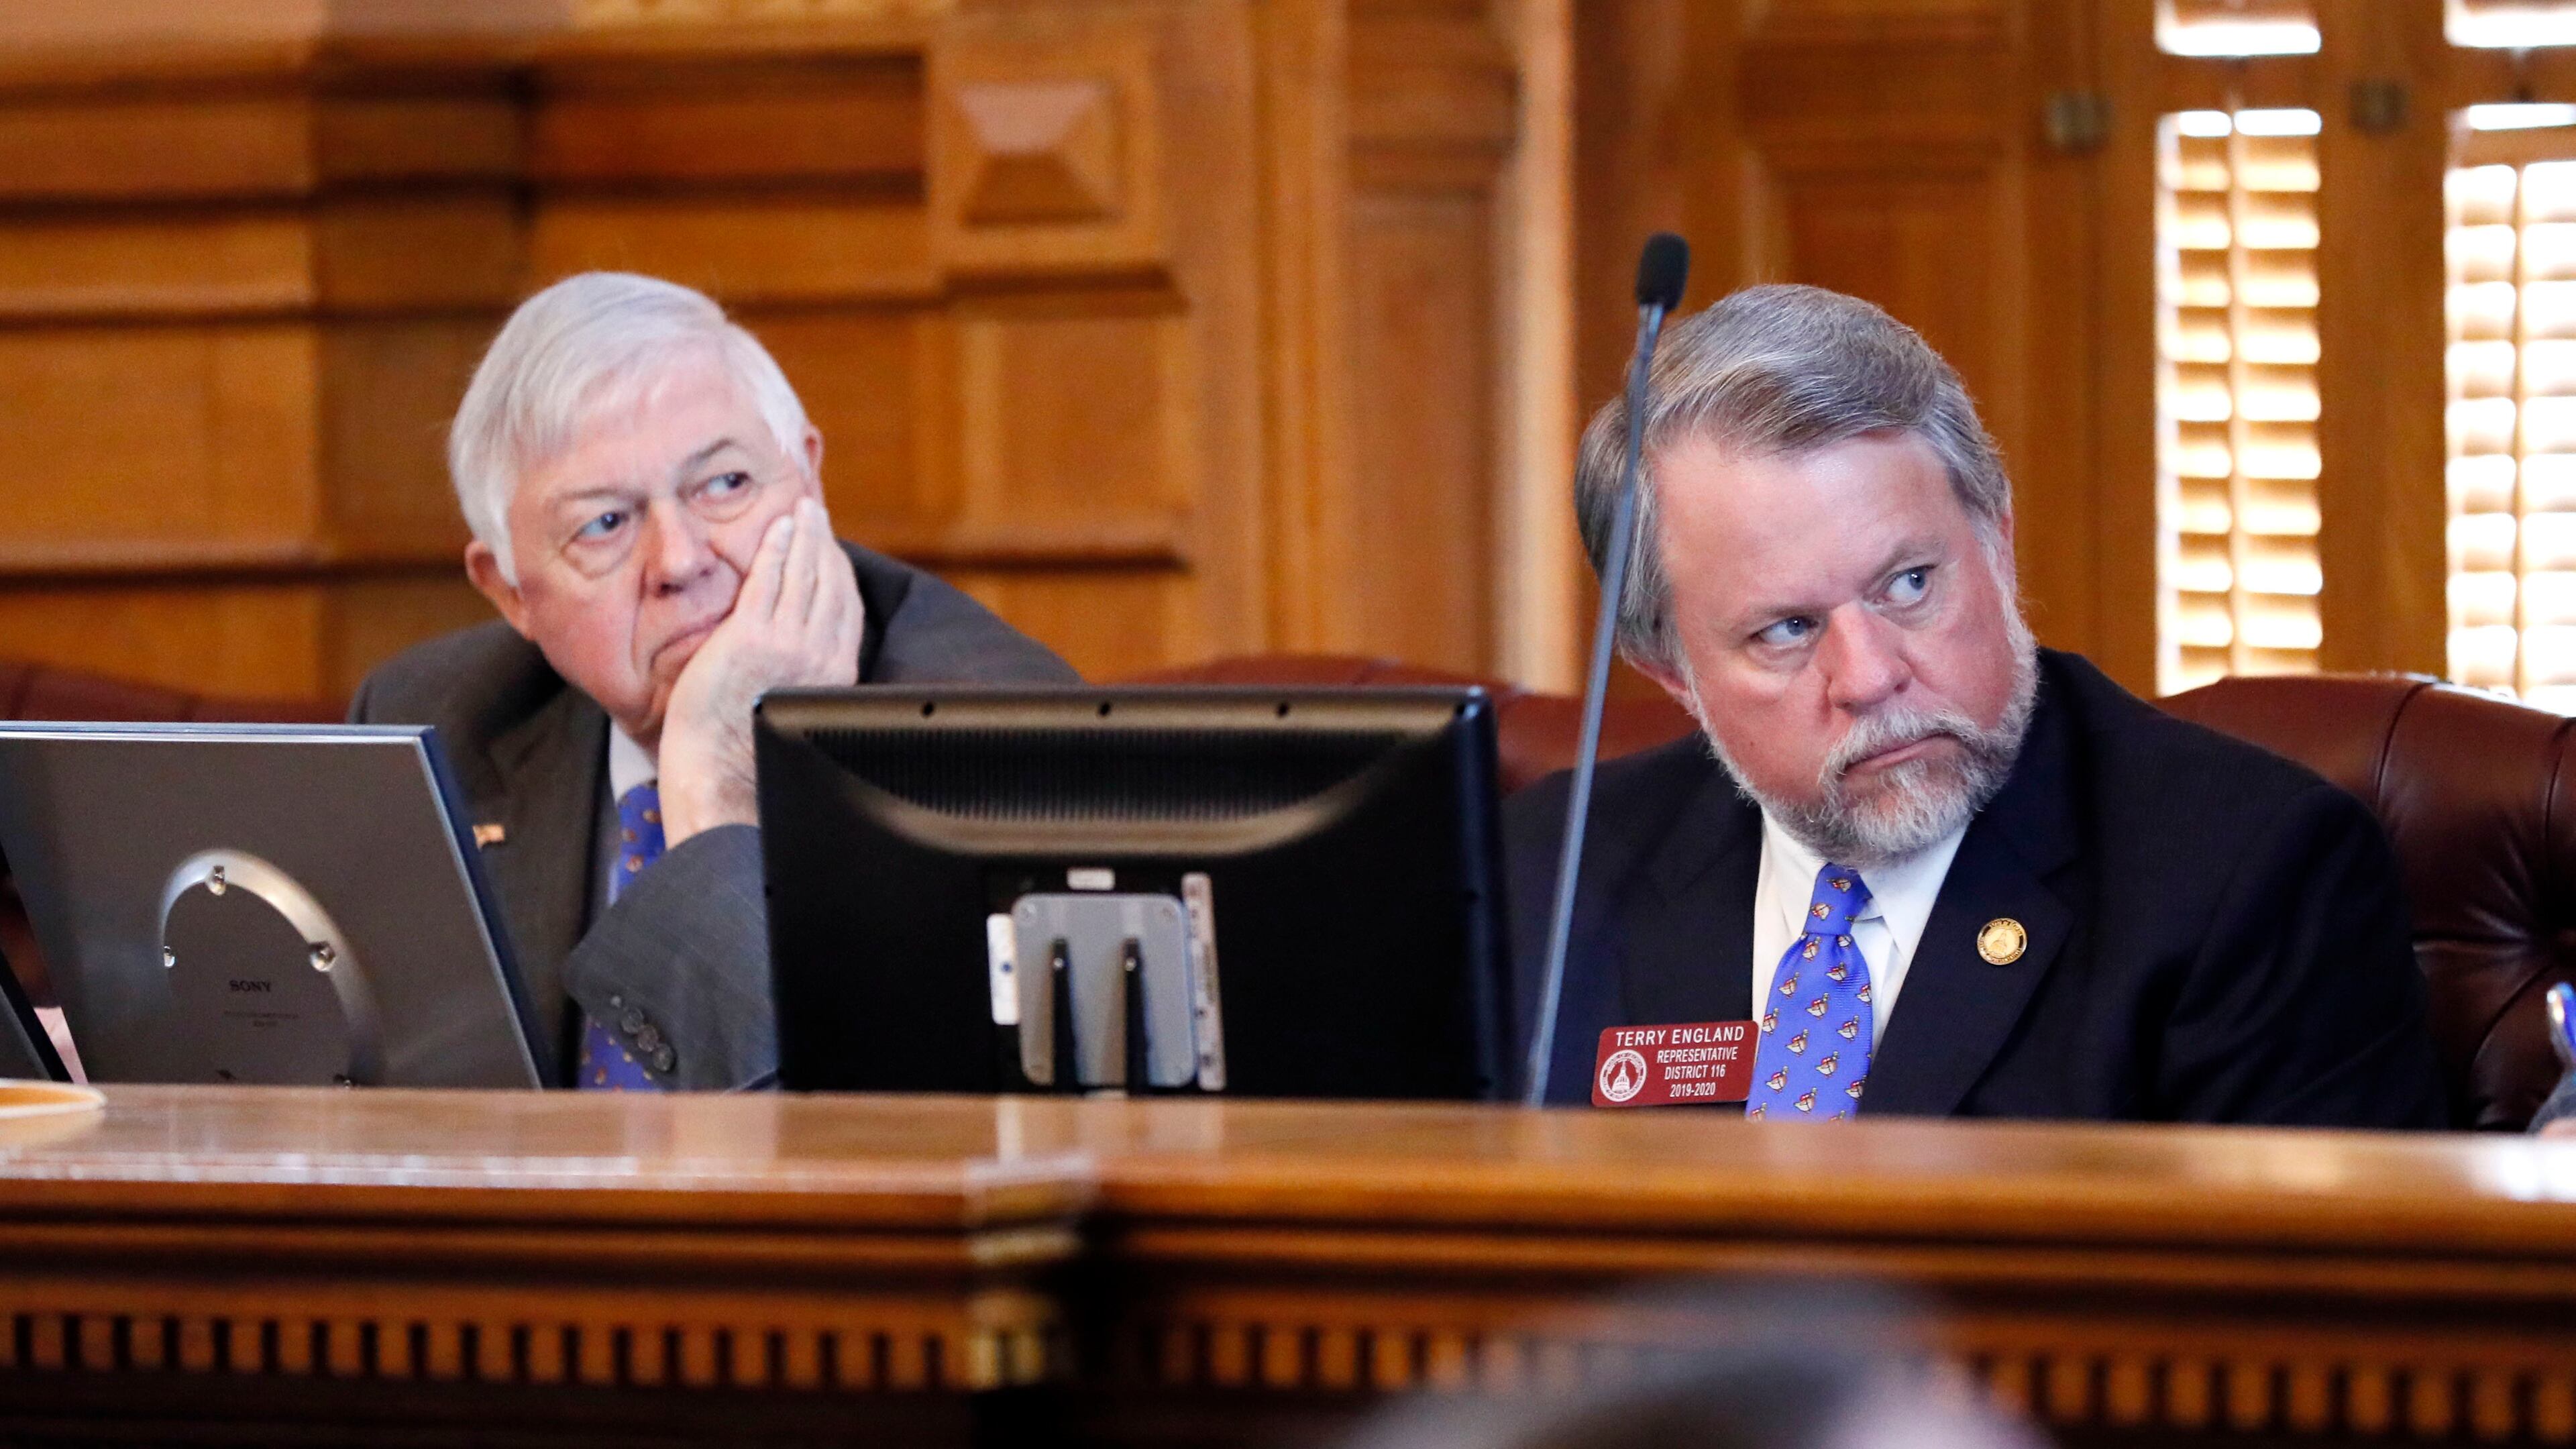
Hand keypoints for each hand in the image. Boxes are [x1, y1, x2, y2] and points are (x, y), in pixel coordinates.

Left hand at [656, 498, 863, 843]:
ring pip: (805, 575)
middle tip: (817, 515)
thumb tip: (805, 666)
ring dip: (805, 536)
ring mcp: (789, 643)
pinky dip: (780, 547)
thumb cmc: (747, 754)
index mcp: (834, 675)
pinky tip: (780, 527)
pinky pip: (772, 578)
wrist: (722, 774)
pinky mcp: (752, 635)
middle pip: (831, 584)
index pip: (846, 610)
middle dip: (825, 544)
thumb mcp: (797, 713)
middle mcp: (820, 655)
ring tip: (802, 510)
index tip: (831, 550)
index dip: (839, 573)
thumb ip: (809, 681)